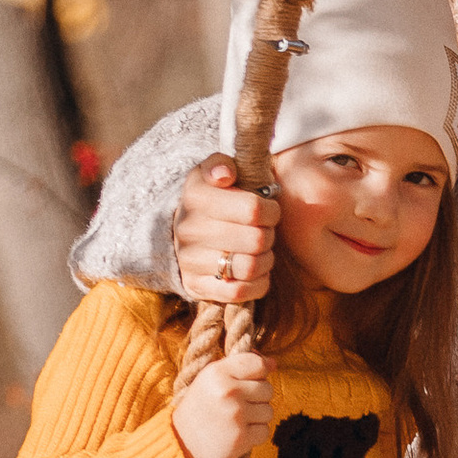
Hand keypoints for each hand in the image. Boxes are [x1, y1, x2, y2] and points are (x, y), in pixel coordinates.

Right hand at [172, 350, 276, 457]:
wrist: (181, 441)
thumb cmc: (201, 405)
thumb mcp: (211, 377)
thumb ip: (240, 365)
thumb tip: (273, 364)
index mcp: (218, 373)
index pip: (257, 364)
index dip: (260, 371)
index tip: (252, 379)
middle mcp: (228, 392)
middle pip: (267, 389)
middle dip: (257, 397)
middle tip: (237, 404)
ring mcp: (236, 415)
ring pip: (268, 411)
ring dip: (257, 417)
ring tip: (236, 419)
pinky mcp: (241, 438)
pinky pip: (265, 431)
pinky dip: (255, 434)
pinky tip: (238, 432)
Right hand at [176, 156, 277, 309]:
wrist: (185, 229)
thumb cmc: (213, 197)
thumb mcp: (214, 171)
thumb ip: (221, 164)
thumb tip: (225, 174)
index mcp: (196, 196)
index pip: (253, 209)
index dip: (271, 210)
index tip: (269, 209)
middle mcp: (188, 229)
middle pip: (257, 240)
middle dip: (270, 235)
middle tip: (266, 231)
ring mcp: (190, 260)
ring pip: (250, 267)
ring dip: (266, 260)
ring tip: (261, 251)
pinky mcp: (196, 286)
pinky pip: (239, 293)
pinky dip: (257, 284)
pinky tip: (256, 271)